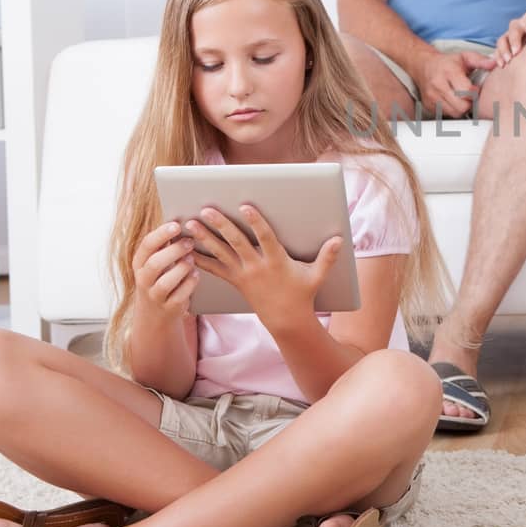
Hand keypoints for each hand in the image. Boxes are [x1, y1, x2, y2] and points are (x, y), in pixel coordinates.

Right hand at [132, 221, 197, 320]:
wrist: (155, 313)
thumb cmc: (160, 278)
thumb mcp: (155, 261)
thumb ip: (163, 245)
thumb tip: (180, 219)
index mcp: (139, 263)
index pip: (146, 246)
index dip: (161, 234)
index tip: (176, 225)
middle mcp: (143, 280)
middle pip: (155, 263)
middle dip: (174, 251)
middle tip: (190, 242)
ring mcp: (155, 296)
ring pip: (166, 282)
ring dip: (182, 268)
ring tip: (191, 259)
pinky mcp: (169, 308)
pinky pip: (180, 295)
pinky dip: (189, 283)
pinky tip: (195, 274)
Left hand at [185, 204, 343, 319]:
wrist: (286, 320)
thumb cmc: (302, 294)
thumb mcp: (317, 276)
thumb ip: (327, 257)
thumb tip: (340, 239)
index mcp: (277, 262)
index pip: (265, 238)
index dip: (256, 222)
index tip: (245, 206)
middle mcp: (257, 267)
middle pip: (236, 243)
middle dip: (221, 225)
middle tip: (207, 210)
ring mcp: (243, 275)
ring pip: (221, 253)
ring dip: (204, 238)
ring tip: (190, 224)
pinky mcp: (235, 281)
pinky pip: (214, 269)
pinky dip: (200, 258)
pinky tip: (186, 249)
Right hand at [415, 50, 494, 117]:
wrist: (424, 66)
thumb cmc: (448, 62)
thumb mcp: (465, 57)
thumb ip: (480, 60)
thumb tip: (494, 64)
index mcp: (448, 71)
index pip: (465, 91)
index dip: (474, 93)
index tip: (476, 89)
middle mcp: (438, 85)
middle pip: (461, 106)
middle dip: (470, 103)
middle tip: (471, 97)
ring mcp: (432, 96)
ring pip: (454, 113)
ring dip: (461, 108)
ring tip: (462, 99)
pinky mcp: (428, 105)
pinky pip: (446, 114)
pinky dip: (452, 110)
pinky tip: (453, 101)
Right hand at [495, 9, 525, 65]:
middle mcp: (518, 25)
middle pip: (514, 28)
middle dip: (515, 40)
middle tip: (518, 51)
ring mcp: (508, 35)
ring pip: (503, 39)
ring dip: (504, 49)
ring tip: (508, 61)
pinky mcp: (502, 45)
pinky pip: (497, 49)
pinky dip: (498, 57)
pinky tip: (501, 66)